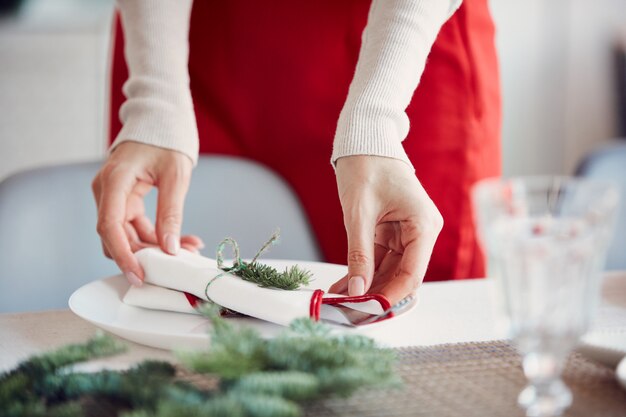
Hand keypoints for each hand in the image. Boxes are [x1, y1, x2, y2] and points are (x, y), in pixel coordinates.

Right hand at [92, 142, 202, 285]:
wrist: (161, 123)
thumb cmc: (166, 142)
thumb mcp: (175, 177)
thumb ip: (171, 213)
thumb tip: (171, 248)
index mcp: (115, 180)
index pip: (109, 226)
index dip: (123, 254)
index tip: (139, 274)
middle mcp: (107, 191)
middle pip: (116, 236)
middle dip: (145, 254)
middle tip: (175, 264)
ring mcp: (113, 196)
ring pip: (127, 235)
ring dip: (154, 247)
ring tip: (188, 249)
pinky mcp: (123, 201)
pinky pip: (135, 226)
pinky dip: (155, 236)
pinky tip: (182, 241)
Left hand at [329, 155, 442, 303]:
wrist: (365, 142)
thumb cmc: (367, 167)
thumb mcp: (359, 213)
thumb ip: (359, 253)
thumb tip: (357, 289)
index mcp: (424, 225)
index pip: (412, 274)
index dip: (390, 296)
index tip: (366, 311)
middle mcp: (421, 232)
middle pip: (402, 276)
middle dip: (375, 294)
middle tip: (348, 310)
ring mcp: (407, 234)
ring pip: (389, 272)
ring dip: (366, 286)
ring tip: (339, 300)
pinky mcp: (392, 234)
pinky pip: (378, 260)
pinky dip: (362, 272)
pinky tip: (342, 285)